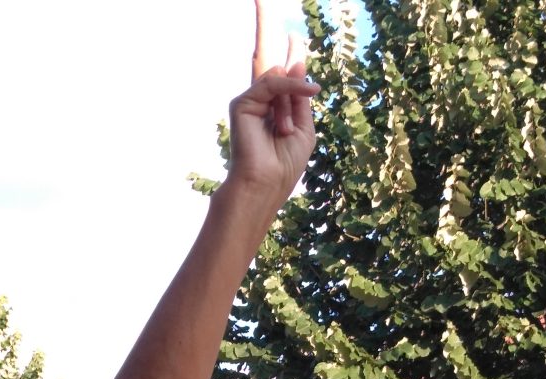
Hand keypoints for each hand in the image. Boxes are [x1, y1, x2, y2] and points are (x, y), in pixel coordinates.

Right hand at [229, 13, 318, 211]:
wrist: (265, 185)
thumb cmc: (285, 164)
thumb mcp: (304, 127)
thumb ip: (300, 96)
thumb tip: (296, 62)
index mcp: (278, 108)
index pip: (283, 73)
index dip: (290, 53)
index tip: (294, 36)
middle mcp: (262, 101)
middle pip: (267, 58)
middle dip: (268, 26)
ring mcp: (250, 101)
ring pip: (276, 76)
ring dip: (289, 108)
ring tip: (283, 133)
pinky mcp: (241, 103)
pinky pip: (272, 84)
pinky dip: (287, 94)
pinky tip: (290, 115)